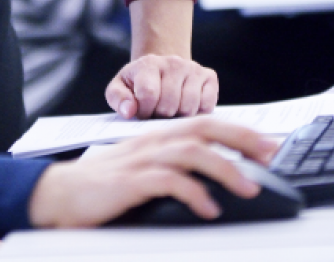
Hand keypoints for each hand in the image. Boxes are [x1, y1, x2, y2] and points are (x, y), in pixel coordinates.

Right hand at [27, 115, 279, 227]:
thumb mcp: (146, 171)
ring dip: (225, 169)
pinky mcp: (130, 181)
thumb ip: (177, 169)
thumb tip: (218, 180)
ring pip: (192, 153)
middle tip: (273, 154)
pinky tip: (208, 208)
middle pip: (206, 128)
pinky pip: (168, 182)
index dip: (242, 132)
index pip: (207, 124)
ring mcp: (142, 159)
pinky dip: (193, 193)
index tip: (272, 144)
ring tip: (250, 188)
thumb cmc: (106, 186)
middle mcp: (154, 141)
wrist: (60, 194)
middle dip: (243, 140)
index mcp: (161, 137)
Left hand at [105, 54, 217, 118]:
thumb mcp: (120, 87)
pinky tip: (186, 107)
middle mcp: (173, 62)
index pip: (148, 94)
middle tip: (157, 112)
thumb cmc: (139, 83)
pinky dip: (197, 112)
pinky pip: (207, 106)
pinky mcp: (210, 77)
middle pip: (169, 104)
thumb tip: (129, 111)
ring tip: (170, 110)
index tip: (142, 111)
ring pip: (189, 107)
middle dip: (161, 115)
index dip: (144, 111)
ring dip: (178, 116)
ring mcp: (193, 68)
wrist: (162, 68)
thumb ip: (118, 98)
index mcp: (148, 63)